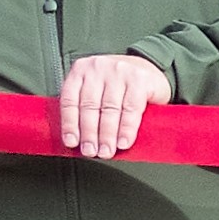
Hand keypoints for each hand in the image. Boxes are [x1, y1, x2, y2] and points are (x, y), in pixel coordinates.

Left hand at [56, 51, 174, 159]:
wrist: (148, 70)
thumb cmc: (118, 86)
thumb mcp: (96, 89)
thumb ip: (86, 107)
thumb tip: (78, 140)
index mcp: (81, 70)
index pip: (70, 100)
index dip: (70, 124)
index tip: (72, 143)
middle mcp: (98, 67)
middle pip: (90, 106)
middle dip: (90, 133)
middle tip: (91, 152)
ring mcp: (120, 71)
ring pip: (110, 109)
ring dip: (107, 135)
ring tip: (106, 151)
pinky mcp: (140, 79)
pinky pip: (131, 108)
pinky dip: (126, 128)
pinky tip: (123, 141)